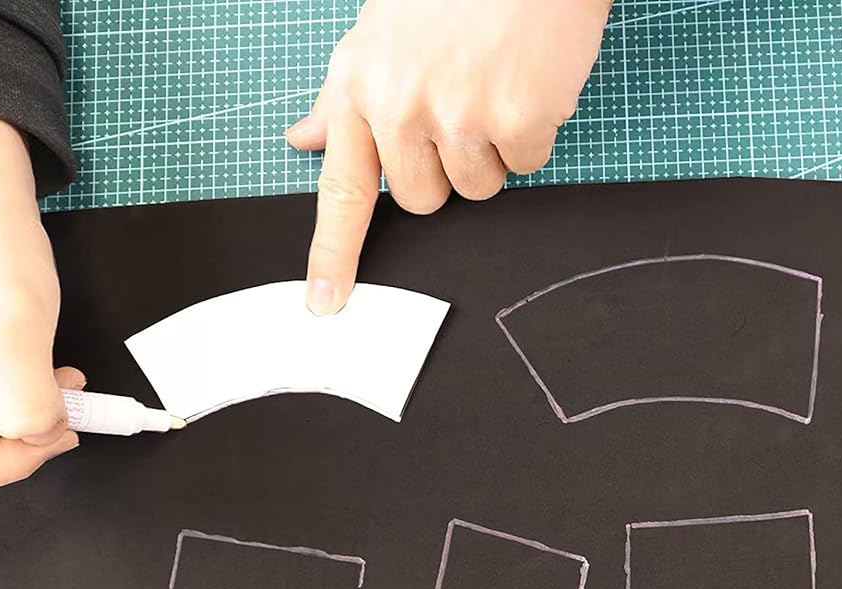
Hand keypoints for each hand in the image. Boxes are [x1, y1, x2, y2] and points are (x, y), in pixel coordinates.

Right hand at [0, 111, 79, 505]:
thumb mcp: (5, 321)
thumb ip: (21, 398)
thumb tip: (38, 438)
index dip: (4, 464)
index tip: (53, 432)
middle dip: (12, 440)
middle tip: (67, 413)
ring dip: (15, 416)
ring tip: (57, 380)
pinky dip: (9, 392)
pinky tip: (38, 367)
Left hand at [289, 0, 610, 314]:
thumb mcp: (378, 33)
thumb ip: (342, 98)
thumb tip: (306, 139)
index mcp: (360, 85)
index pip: (340, 189)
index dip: (332, 253)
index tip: (325, 302)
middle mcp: (401, 105)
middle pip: (421, 200)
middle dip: (445, 169)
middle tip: (461, 108)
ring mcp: (459, 114)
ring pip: (478, 188)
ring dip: (493, 149)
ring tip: (495, 82)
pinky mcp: (516, 118)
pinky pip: (527, 164)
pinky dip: (535, 129)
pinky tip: (527, 78)